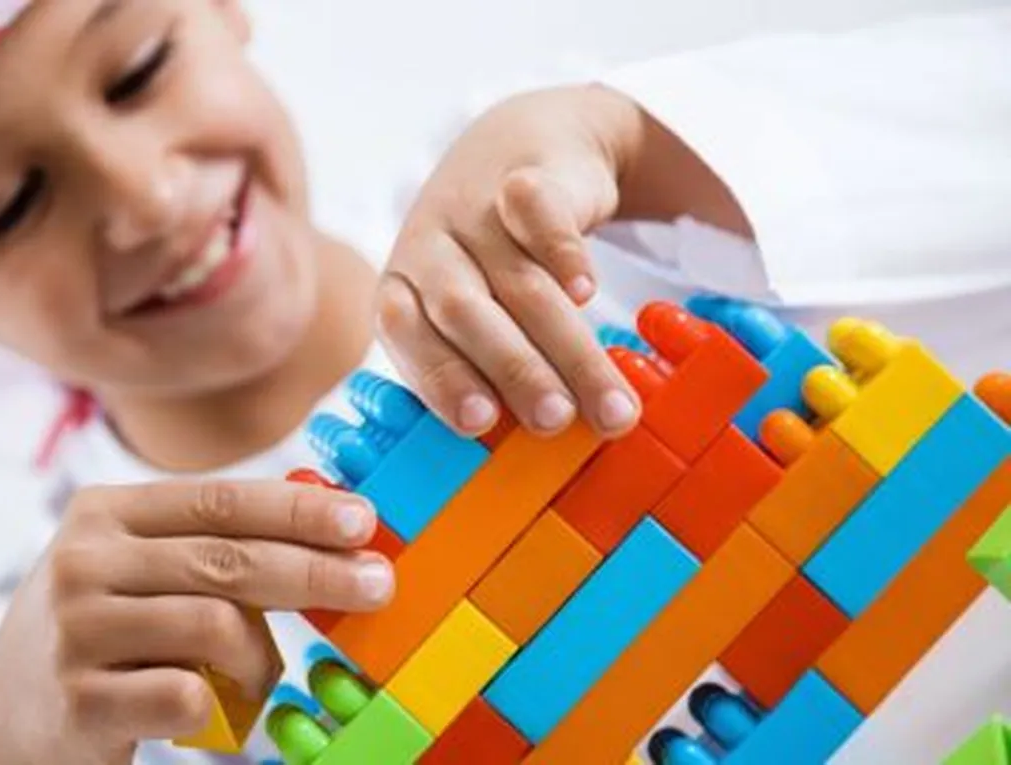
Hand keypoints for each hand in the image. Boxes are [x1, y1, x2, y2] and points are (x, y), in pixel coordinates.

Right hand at [0, 480, 389, 764]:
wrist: (9, 721)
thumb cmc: (99, 633)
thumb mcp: (134, 567)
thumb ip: (206, 543)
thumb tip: (326, 524)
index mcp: (103, 513)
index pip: (219, 500)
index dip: (297, 510)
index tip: (362, 520)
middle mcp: (82, 561)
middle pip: (227, 560)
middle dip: (315, 572)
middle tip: (376, 585)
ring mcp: (75, 631)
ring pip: (215, 626)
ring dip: (259, 658)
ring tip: (260, 677)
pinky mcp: (79, 701)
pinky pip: (186, 694)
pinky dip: (218, 705)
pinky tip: (211, 707)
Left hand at [378, 84, 644, 438]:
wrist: (522, 143)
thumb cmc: (493, 261)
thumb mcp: (472, 310)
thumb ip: (487, 367)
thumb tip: (534, 455)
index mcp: (403, 289)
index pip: (407, 335)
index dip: (440, 377)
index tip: (481, 424)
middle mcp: (429, 250)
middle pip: (466, 314)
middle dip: (514, 372)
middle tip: (557, 421)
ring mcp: (474, 211)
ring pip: (518, 281)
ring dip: (564, 345)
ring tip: (609, 401)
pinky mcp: (522, 175)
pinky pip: (537, 213)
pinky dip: (562, 252)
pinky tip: (587, 291)